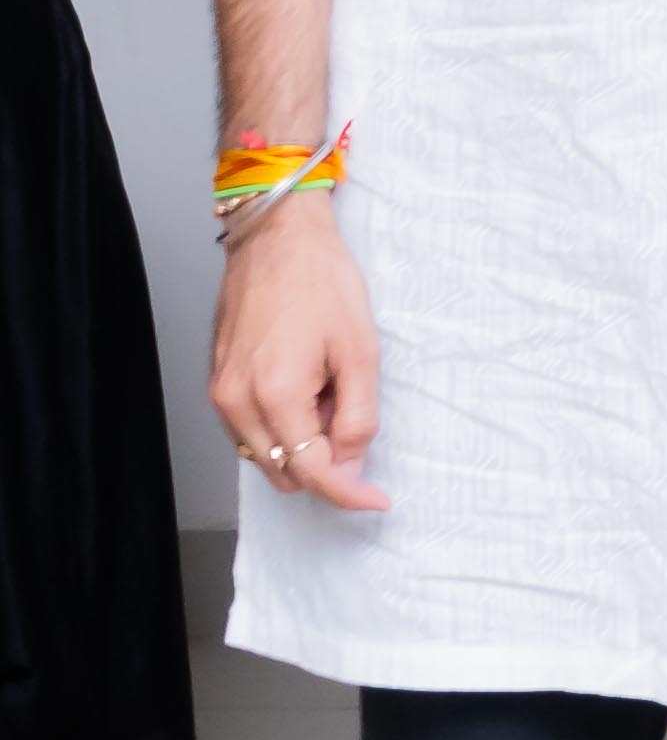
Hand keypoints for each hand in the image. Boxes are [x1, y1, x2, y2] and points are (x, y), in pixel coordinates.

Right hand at [208, 198, 389, 511]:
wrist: (277, 238)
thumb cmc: (321, 281)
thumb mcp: (360, 350)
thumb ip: (358, 414)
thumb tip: (350, 462)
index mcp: (274, 395)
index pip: (311, 472)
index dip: (347, 493)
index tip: (376, 501)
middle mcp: (236, 403)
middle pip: (283, 473)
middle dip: (326, 464)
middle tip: (355, 415)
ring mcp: (221, 394)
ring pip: (265, 456)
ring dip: (303, 446)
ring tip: (331, 391)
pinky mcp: (217, 383)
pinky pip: (250, 431)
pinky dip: (283, 428)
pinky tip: (308, 389)